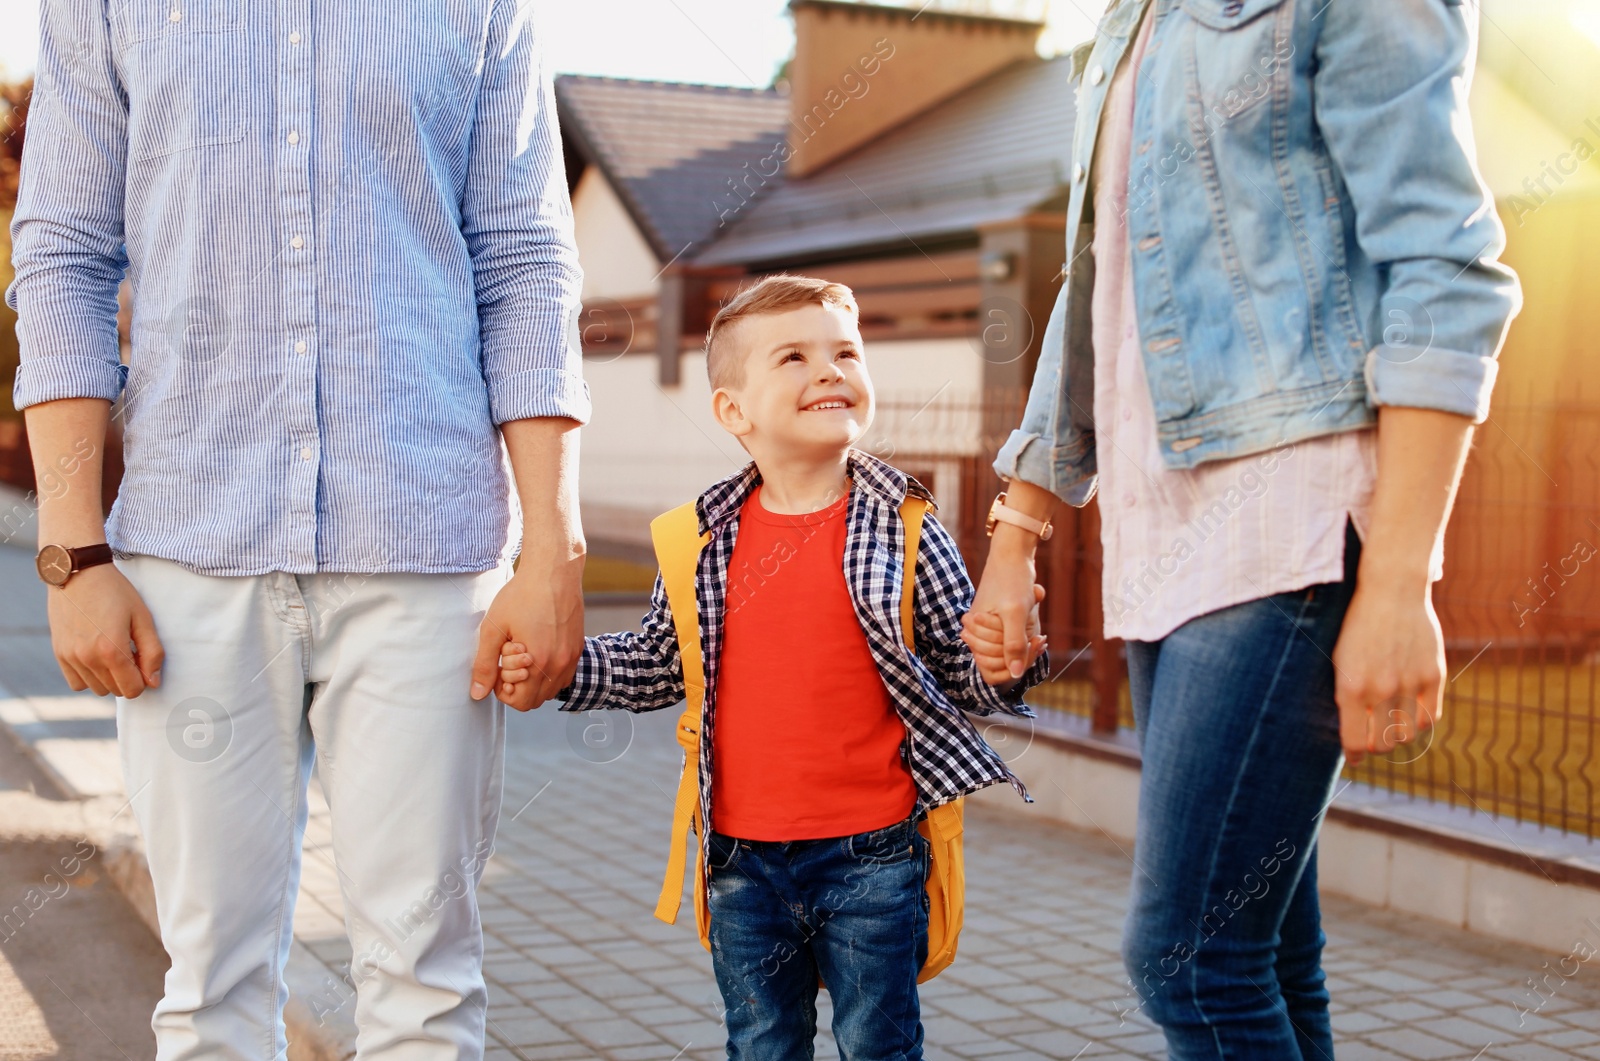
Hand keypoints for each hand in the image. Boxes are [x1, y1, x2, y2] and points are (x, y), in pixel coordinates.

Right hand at [46, 563, 163, 697]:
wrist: (78, 573)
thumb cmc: (115, 592)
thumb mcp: (142, 617)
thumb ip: (152, 652)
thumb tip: (153, 682)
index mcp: (111, 650)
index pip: (132, 689)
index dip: (143, 678)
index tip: (143, 659)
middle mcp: (87, 658)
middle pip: (116, 690)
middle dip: (127, 677)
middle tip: (129, 650)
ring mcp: (70, 657)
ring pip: (97, 689)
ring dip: (109, 677)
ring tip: (112, 650)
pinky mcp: (59, 654)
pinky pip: (77, 683)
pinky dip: (89, 676)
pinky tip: (96, 656)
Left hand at [470, 554, 583, 711]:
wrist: (554, 571)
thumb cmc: (522, 595)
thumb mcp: (494, 629)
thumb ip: (484, 664)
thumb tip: (477, 693)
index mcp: (538, 663)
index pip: (520, 703)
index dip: (502, 691)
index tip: (497, 668)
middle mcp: (560, 664)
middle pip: (536, 700)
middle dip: (518, 687)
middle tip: (507, 661)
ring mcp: (572, 657)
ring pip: (552, 689)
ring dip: (535, 681)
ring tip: (523, 654)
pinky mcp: (578, 647)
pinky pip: (564, 674)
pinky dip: (548, 671)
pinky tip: (537, 648)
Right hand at [968, 523, 1046, 677]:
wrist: (1013, 556)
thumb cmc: (1012, 580)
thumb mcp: (1016, 613)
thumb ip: (1014, 644)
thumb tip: (1015, 674)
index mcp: (974, 630)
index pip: (993, 667)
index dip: (1016, 662)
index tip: (1035, 645)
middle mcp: (976, 632)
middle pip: (1000, 664)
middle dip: (1022, 656)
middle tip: (1040, 641)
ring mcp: (986, 629)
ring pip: (1006, 656)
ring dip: (1024, 650)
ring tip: (1039, 638)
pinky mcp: (997, 625)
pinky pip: (1010, 645)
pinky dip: (1025, 642)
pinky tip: (1037, 636)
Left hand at [1330, 577, 1444, 765]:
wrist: (1391, 591)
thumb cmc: (1357, 627)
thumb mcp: (1340, 661)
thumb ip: (1347, 696)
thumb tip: (1351, 734)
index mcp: (1350, 687)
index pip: (1356, 742)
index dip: (1355, 755)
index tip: (1354, 758)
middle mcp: (1381, 689)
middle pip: (1382, 743)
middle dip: (1375, 746)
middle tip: (1372, 740)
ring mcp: (1410, 683)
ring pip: (1408, 735)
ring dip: (1398, 737)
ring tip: (1391, 727)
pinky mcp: (1434, 675)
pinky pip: (1430, 717)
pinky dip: (1421, 723)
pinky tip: (1411, 715)